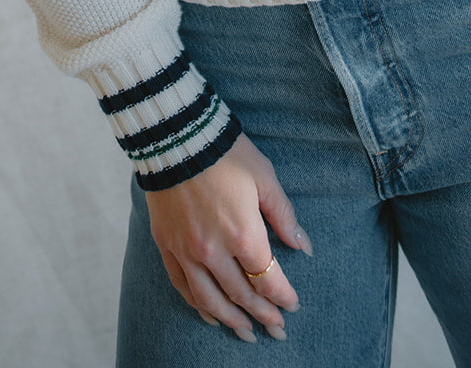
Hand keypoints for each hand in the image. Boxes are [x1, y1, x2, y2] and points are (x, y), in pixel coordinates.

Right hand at [145, 132, 311, 341]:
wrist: (176, 136)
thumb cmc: (225, 153)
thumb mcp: (264, 177)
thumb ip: (283, 215)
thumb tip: (303, 246)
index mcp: (242, 234)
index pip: (268, 279)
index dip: (282, 296)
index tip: (293, 305)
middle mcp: (213, 251)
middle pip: (242, 295)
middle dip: (263, 315)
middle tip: (277, 329)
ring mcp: (186, 252)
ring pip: (211, 300)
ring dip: (232, 320)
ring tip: (247, 333)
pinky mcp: (167, 246)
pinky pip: (183, 287)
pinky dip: (198, 305)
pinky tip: (210, 314)